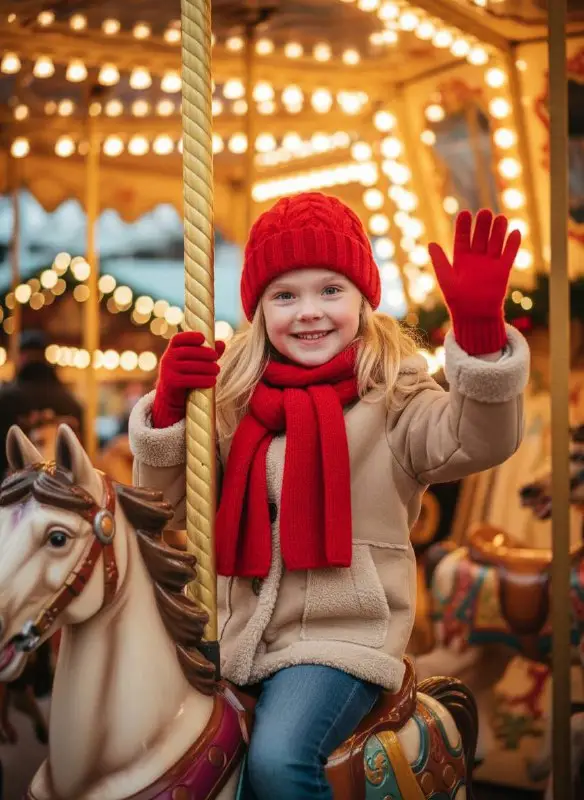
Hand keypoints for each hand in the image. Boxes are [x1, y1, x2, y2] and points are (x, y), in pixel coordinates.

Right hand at [152, 331, 224, 427]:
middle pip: (187, 352)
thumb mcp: (195, 362)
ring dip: (207, 367)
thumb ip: (208, 353)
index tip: (203, 338)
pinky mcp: (170, 383)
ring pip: (190, 366)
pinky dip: (203, 380)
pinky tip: (213, 381)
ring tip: (217, 370)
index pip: (178, 339)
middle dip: (204, 353)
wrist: (171, 396)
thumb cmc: (186, 375)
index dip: (190, 336)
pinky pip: (189, 380)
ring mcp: (167, 370)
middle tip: (216, 357)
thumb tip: (222, 343)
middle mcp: (167, 358)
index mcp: (172, 350)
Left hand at [428, 209, 520, 354]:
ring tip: (500, 218)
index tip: (465, 213)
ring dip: (498, 231)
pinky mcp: (503, 270)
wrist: (474, 315)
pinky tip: (515, 232)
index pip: (462, 237)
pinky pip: (508, 255)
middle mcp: (476, 258)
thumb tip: (431, 243)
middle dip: (482, 225)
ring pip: (495, 242)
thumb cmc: (456, 299)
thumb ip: (439, 261)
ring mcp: (490, 263)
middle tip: (485, 212)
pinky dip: (512, 244)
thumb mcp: (446, 279)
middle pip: (480, 237)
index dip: (463, 226)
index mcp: (461, 259)